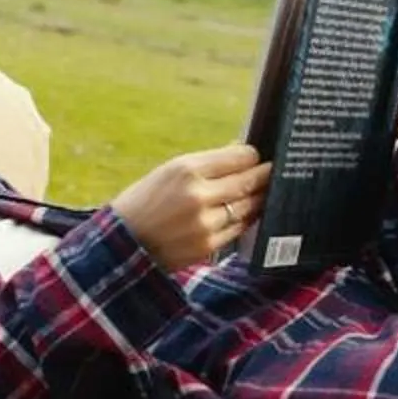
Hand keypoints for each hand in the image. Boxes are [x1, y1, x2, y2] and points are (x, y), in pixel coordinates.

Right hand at [110, 143, 271, 272]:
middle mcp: (199, 195)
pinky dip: (246, 218)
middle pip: (248, 181)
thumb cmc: (145, 202)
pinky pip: (239, 228)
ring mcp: (205, 223)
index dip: (253, 156)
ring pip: (248, 206)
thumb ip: (205, 164)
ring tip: (265, 191)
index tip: (257, 156)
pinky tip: (248, 212)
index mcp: (186, 170)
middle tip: (274, 171)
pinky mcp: (209, 245)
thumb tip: (240, 153)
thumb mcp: (167, 172)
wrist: (123, 243)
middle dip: (264, 175)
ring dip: (259, 198)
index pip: (238, 157)